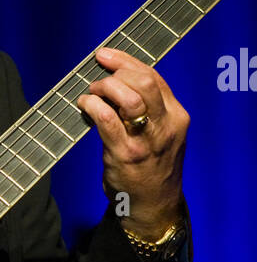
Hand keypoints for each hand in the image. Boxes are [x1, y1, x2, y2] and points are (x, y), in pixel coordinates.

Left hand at [76, 47, 189, 237]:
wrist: (154, 206)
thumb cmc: (152, 167)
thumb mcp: (161, 134)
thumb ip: (149, 110)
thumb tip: (115, 81)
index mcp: (176, 116)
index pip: (154, 77)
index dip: (126, 61)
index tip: (105, 55)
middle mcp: (166, 126)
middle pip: (145, 82)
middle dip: (116, 73)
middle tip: (98, 80)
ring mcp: (147, 141)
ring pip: (130, 97)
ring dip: (104, 88)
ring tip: (91, 94)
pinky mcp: (126, 154)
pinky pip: (108, 120)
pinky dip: (93, 106)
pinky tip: (85, 106)